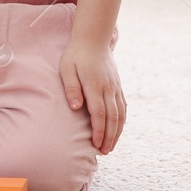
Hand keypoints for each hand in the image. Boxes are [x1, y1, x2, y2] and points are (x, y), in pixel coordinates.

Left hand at [59, 36, 125, 153]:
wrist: (94, 38)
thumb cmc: (76, 54)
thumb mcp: (67, 68)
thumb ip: (71, 88)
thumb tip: (75, 107)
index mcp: (95, 85)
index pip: (99, 113)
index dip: (99, 130)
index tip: (95, 144)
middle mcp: (108, 88)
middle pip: (112, 117)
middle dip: (109, 136)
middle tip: (104, 152)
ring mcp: (115, 87)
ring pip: (120, 114)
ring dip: (117, 132)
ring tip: (111, 146)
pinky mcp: (118, 85)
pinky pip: (123, 106)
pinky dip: (122, 120)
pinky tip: (118, 129)